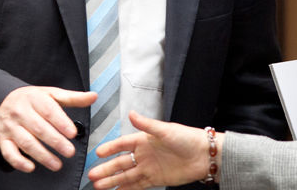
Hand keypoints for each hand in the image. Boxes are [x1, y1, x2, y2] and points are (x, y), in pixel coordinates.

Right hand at [0, 86, 96, 172]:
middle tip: (70, 152)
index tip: (72, 133)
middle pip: (39, 128)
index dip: (61, 122)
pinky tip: (31, 167)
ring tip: (57, 165)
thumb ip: (72, 98)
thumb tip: (93, 96)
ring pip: (26, 142)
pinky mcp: (3, 139)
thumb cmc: (31, 99)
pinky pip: (9, 153)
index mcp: (34, 98)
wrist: (2, 100)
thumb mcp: (51, 94)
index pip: (48, 110)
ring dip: (42, 156)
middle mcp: (20, 112)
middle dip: (55, 142)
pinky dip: (19, 162)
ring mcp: (10, 126)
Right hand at [87, 110, 223, 189]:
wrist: (204, 155)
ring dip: (113, 181)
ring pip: (126, 176)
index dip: (110, 148)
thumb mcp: (165, 129)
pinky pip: (138, 185)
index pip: (122, 144)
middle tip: (93, 175)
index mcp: (144, 139)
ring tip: (98, 186)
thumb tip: (131, 113)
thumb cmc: (187, 138)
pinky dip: (126, 189)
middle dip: (106, 169)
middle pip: (120, 163)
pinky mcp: (156, 179)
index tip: (99, 153)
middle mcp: (144, 154)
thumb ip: (146, 124)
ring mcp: (149, 167)